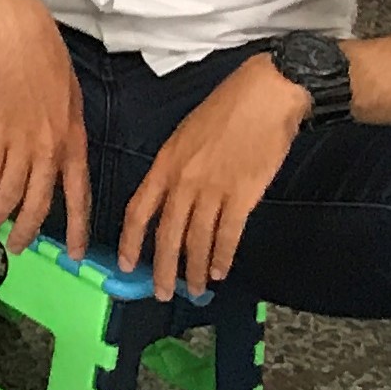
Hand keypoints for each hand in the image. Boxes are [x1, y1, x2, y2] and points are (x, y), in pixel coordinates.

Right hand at [0, 0, 89, 258]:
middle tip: (18, 247)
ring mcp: (20, 141)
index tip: (75, 253)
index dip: (77, 228)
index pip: (78, 195)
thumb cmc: (48, 60)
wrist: (19, 37)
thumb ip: (68, 134)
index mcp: (74, 141)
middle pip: (39, 203)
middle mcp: (49, 148)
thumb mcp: (73, 100)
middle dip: (28, 230)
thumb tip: (63, 160)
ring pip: (11, 192)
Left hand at [116, 55, 307, 299]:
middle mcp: (184, 180)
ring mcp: (213, 189)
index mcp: (165, 163)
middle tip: (162, 292)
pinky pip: (228, 234)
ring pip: (197, 240)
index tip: (127, 265)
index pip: (138, 210)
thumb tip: (172, 199)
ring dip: (195, 270)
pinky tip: (221, 271)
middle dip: (162, 268)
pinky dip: (223, 256)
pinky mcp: (243, 195)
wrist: (263, 96)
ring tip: (195, 289)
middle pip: (166, 234)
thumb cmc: (226, 110)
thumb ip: (176, 169)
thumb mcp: (185, 135)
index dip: (131, 242)